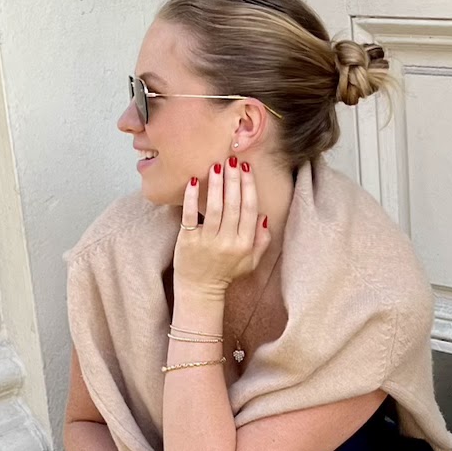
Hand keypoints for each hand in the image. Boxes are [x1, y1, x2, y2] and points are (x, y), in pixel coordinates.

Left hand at [172, 160, 271, 293]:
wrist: (200, 290)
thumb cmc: (225, 273)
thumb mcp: (251, 261)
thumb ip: (261, 240)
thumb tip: (264, 216)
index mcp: (245, 244)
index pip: (249, 209)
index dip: (249, 187)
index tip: (246, 168)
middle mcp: (227, 242)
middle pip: (233, 205)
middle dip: (234, 179)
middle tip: (232, 160)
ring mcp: (207, 241)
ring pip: (214, 207)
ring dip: (217, 184)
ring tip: (217, 166)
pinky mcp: (188, 241)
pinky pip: (190, 216)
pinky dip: (191, 198)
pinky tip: (194, 181)